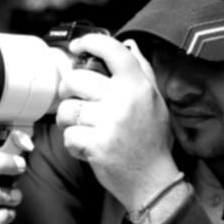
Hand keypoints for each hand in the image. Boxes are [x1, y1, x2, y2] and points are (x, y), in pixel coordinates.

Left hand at [55, 34, 181, 212]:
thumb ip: (143, 71)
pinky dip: (73, 144)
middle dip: (68, 91)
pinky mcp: (97, 144)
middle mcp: (124, 100)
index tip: (77, 47)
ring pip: (67, 109)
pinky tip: (88, 147)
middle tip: (75, 101)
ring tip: (84, 129)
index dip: (89, 42)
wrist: (153, 181)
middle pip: (75, 79)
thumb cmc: (152, 141)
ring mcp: (110, 122)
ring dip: (69, 121)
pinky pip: (68, 135)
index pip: (112, 50)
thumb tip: (129, 45)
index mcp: (138, 86)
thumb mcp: (156, 102)